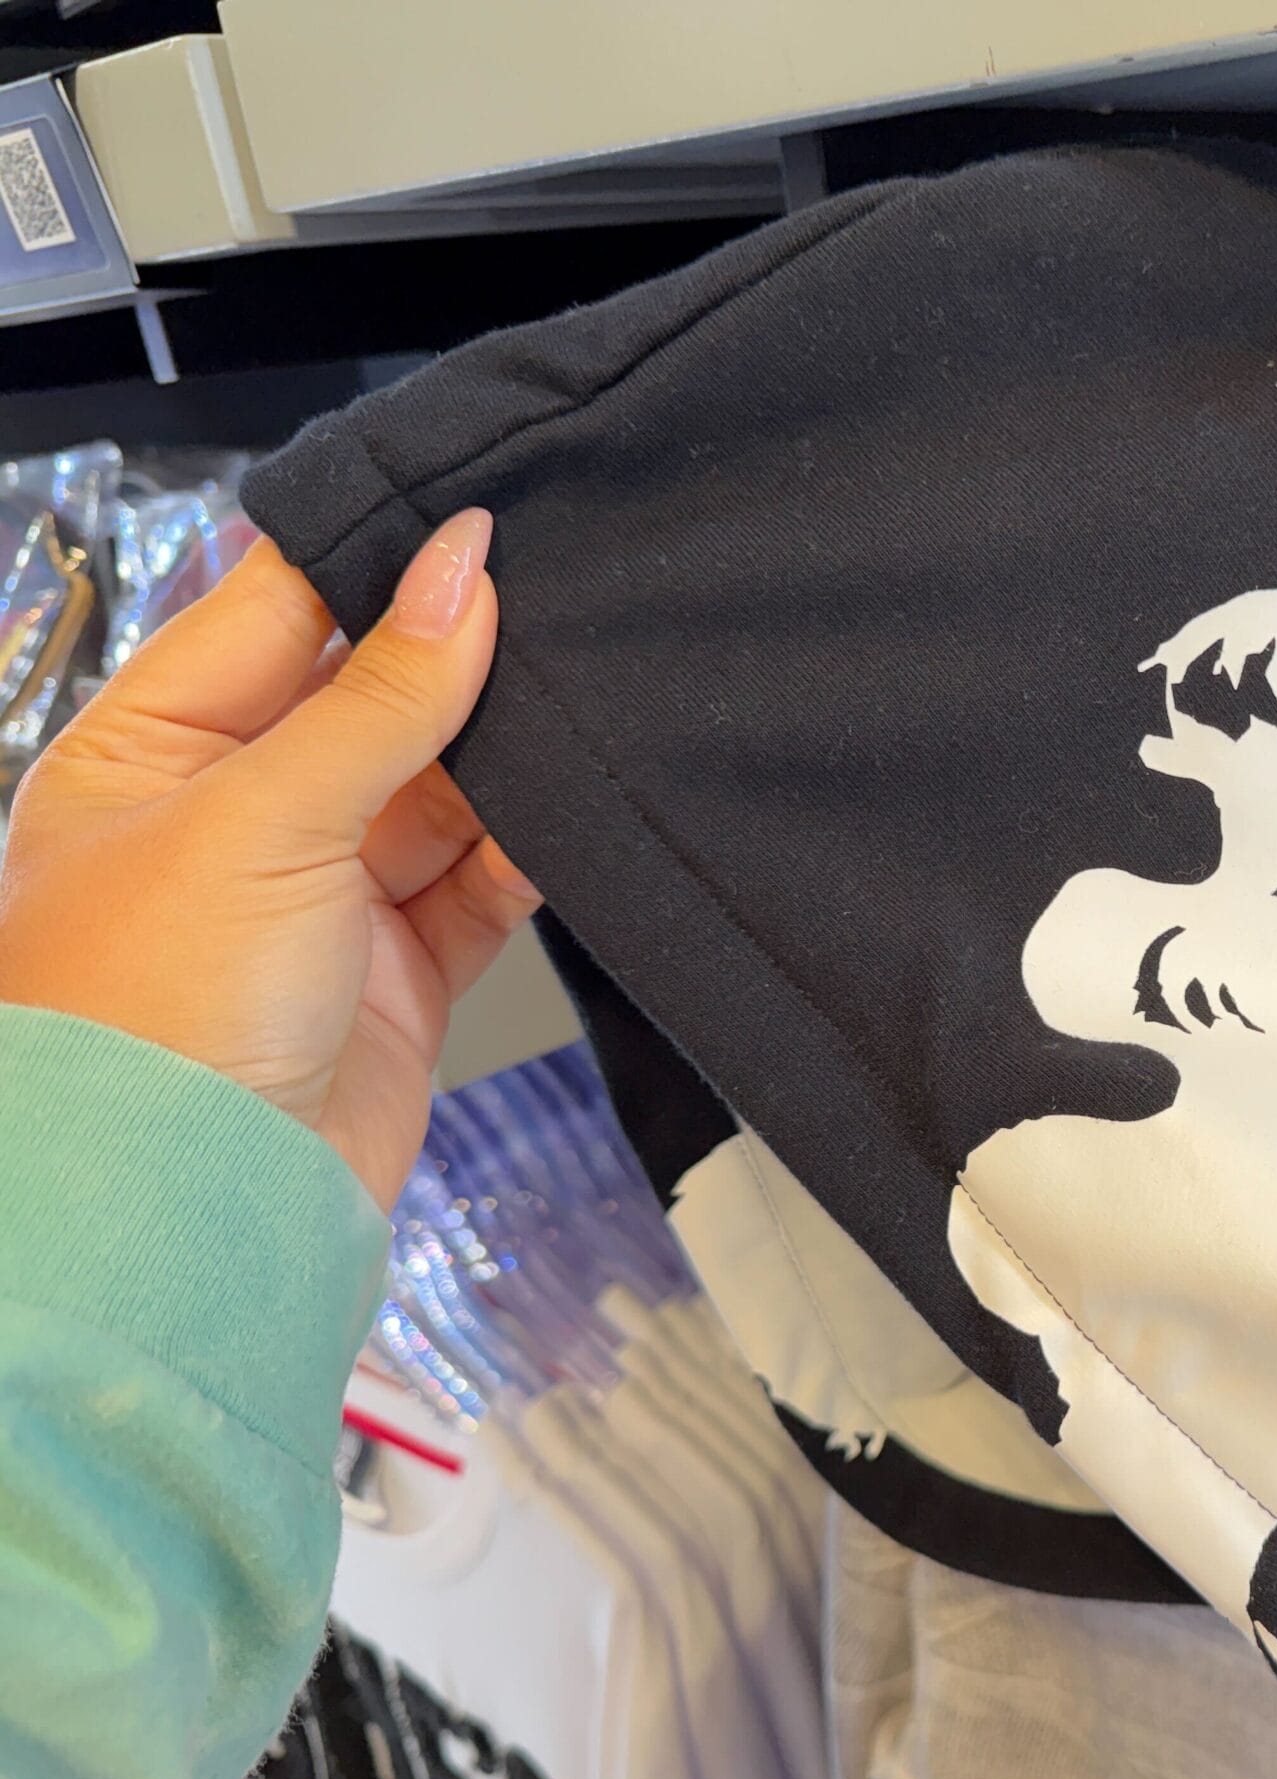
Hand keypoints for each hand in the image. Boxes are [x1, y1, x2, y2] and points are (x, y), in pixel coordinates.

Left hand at [0, 510, 539, 1209]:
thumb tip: (460, 569)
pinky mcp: (396, 974)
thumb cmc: (148, 1019)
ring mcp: (318, 896)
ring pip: (439, 791)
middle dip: (456, 661)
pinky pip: (479, 885)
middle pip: (367, 698)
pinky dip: (529, 854)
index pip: (269, 612)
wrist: (191, 1215)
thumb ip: (379, 693)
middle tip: (557, 606)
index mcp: (148, 749)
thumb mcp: (259, 814)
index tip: (478, 519)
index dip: (373, 562)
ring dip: (505, 759)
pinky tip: (570, 818)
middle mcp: (229, 814)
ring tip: (581, 708)